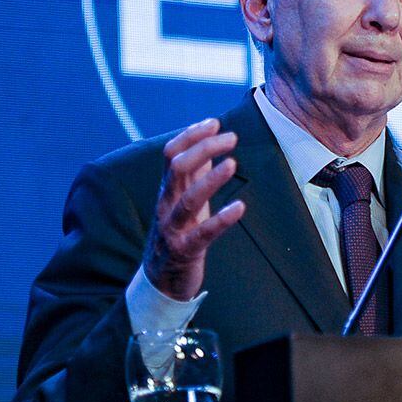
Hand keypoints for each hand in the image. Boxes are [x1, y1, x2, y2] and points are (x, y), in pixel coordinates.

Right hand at [143, 118, 246, 301]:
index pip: (171, 154)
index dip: (191, 135)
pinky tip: (240, 207)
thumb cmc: (178, 232)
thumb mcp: (185, 200)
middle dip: (203, 149)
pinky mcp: (184, 250)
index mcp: (167, 189)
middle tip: (231, 137)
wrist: (161, 280)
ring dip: (210, 179)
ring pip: (187, 199)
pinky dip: (221, 219)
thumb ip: (195, 174)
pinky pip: (203, 234)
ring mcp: (172, 228)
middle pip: (177, 169)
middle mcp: (165, 204)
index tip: (214, 122)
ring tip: (233, 163)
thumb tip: (211, 143)